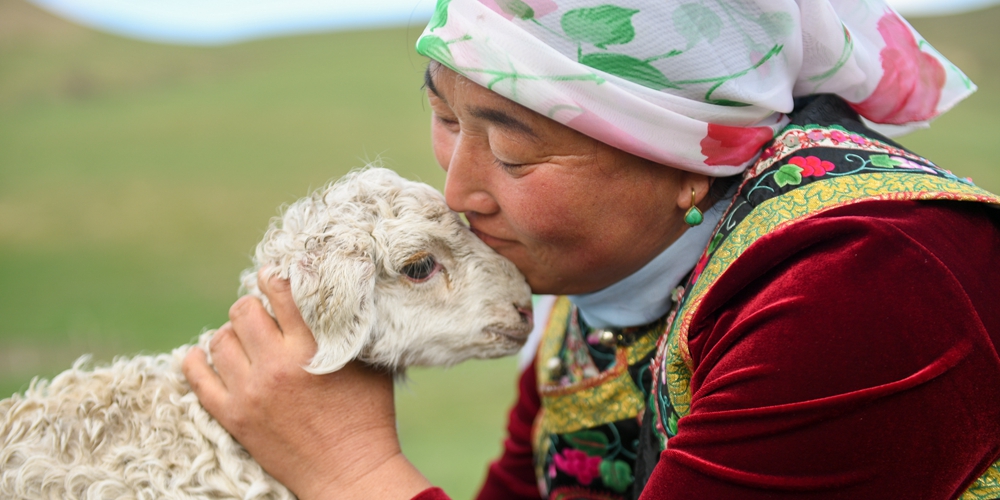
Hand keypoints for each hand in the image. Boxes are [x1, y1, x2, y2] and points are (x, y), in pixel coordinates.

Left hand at [182, 270, 430, 499]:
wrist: (348, 472)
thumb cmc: (367, 416)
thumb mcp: (369, 364)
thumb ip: (352, 328)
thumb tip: (343, 292)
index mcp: (312, 348)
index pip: (281, 291)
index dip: (275, 277)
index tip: (275, 277)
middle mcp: (276, 365)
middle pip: (244, 310)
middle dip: (253, 305)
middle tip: (263, 313)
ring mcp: (250, 392)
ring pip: (220, 339)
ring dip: (231, 332)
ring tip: (245, 338)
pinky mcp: (233, 416)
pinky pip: (198, 376)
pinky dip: (196, 360)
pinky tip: (204, 354)